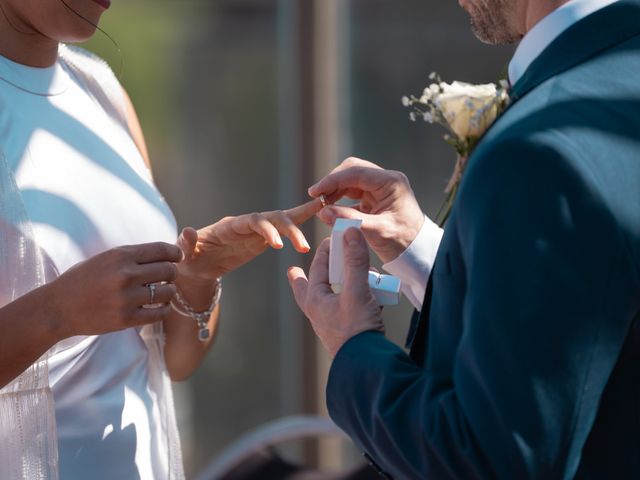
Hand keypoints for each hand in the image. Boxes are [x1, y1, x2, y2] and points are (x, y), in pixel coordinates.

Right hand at [48, 242, 182, 337]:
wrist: (57, 308)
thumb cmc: (82, 280)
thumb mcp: (105, 259)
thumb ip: (133, 256)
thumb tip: (165, 254)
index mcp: (120, 255)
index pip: (161, 249)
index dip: (175, 253)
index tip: (177, 257)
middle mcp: (126, 275)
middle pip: (168, 270)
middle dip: (172, 272)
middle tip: (168, 276)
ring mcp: (127, 298)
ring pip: (168, 292)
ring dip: (170, 291)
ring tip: (163, 292)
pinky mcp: (126, 319)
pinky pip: (159, 313)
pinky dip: (164, 309)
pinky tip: (160, 306)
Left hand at [176, 198, 322, 281]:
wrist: (195, 266)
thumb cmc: (188, 260)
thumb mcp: (184, 255)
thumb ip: (187, 243)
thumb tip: (187, 231)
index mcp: (229, 226)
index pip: (253, 221)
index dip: (267, 229)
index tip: (277, 245)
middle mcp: (246, 224)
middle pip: (272, 218)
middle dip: (289, 229)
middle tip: (302, 246)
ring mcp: (256, 230)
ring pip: (282, 221)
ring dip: (298, 228)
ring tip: (310, 244)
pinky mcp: (263, 239)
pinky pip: (284, 229)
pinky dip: (301, 220)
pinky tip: (319, 210)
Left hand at [287, 228, 383, 356]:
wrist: (367, 366)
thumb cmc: (356, 330)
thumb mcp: (357, 291)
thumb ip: (355, 261)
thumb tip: (350, 232)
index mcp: (315, 301)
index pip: (317, 268)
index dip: (324, 251)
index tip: (329, 239)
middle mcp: (320, 313)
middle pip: (309, 290)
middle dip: (306, 278)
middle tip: (294, 271)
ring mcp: (333, 324)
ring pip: (331, 299)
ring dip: (342, 287)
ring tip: (351, 279)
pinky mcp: (348, 332)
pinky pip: (349, 310)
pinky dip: (358, 301)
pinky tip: (373, 300)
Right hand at [309, 157, 424, 263]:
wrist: (418, 253)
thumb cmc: (403, 242)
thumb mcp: (377, 232)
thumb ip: (349, 220)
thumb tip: (323, 211)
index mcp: (390, 182)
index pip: (355, 172)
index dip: (332, 180)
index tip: (315, 192)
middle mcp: (386, 181)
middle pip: (352, 171)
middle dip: (332, 183)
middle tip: (316, 198)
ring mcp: (380, 190)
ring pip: (350, 182)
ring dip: (335, 191)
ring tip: (322, 206)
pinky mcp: (375, 200)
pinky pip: (353, 194)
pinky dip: (340, 201)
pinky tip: (331, 211)